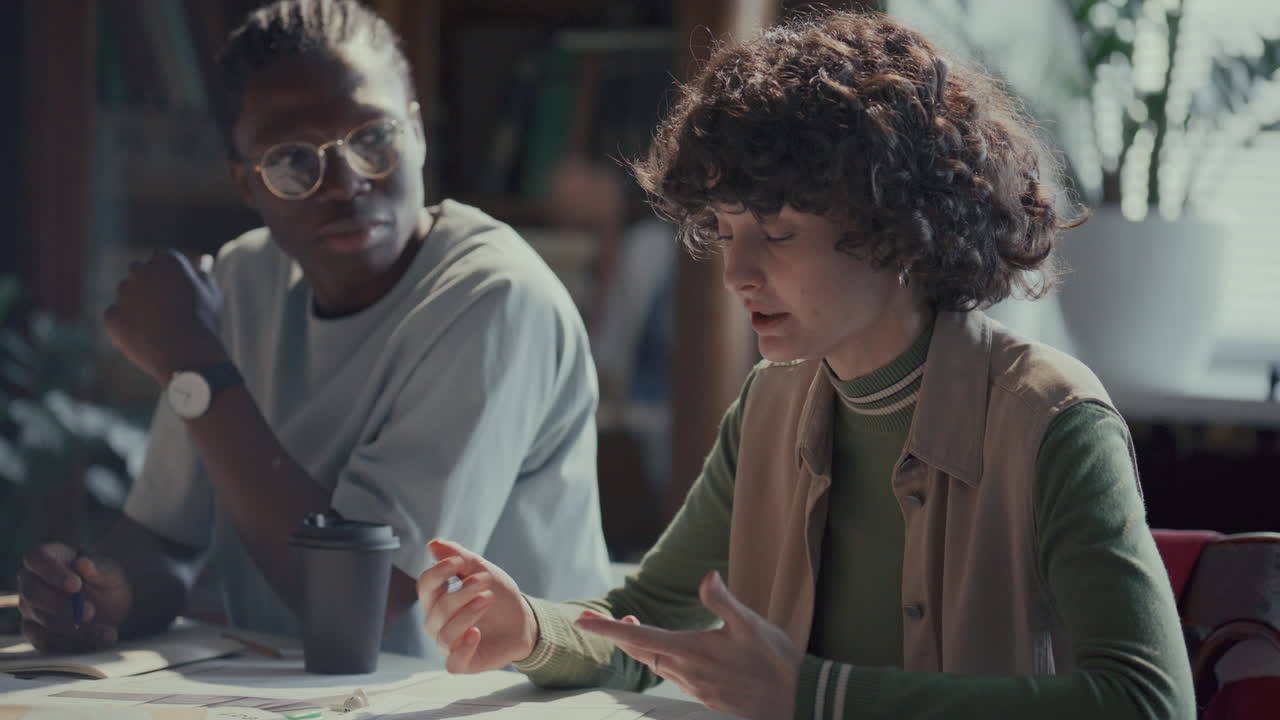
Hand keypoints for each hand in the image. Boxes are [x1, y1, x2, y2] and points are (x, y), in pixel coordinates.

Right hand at [16, 542, 132, 652]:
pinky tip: (96, 641)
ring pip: (40, 621)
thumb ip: (99, 569)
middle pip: (32, 593)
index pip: (36, 558)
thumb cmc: (106, 580)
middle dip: (62, 606)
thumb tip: (83, 563)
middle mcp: (31, 581)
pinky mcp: (35, 631)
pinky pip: (45, 643)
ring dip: (72, 630)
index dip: (52, 572)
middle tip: (91, 612)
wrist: (112, 603)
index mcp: (47, 557)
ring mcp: (30, 608)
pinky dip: (72, 646)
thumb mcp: (111, 573)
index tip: (76, 585)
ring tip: (105, 631)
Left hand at [104, 250, 226, 381]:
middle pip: (140, 272)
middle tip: (166, 311)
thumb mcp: (211, 295)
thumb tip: (203, 259)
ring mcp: (123, 293)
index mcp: (168, 259)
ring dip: (137, 306)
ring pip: (126, 295)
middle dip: (149, 287)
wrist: (188, 355)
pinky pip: (116, 317)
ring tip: (159, 328)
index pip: (160, 259)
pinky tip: (146, 337)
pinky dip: (126, 326)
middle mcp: (141, 271)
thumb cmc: (204, 323)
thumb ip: (204, 274)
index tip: (177, 296)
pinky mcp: (111, 315)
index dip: (169, 278)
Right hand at [417, 539, 537, 672]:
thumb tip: (432, 545)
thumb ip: (459, 558)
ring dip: (467, 615)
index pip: (425, 586)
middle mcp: (438, 623)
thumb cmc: (498, 595)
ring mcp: (450, 644)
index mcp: (438, 599)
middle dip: (460, 594)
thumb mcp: (483, 571)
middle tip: (483, 580)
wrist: (523, 620)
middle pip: (436, 610)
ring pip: (445, 635)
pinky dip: (463, 649)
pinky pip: (453, 663)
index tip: (458, 562)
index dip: (438, 573)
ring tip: (487, 599)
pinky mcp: (464, 663)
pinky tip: (476, 634)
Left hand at [575, 571, 802, 719]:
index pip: (638, 638)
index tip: (581, 621)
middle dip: (622, 637)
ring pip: (656, 667)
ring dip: (643, 649)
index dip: (606, 629)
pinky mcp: (707, 700)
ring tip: (638, 631)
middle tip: (614, 621)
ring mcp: (696, 689)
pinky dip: (663, 663)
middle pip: (641, 654)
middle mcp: (687, 673)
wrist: (797, 701)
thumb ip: (722, 600)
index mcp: (691, 651)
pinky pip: (674, 679)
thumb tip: (706, 576)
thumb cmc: (776, 662)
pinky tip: (673, 656)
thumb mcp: (750, 624)